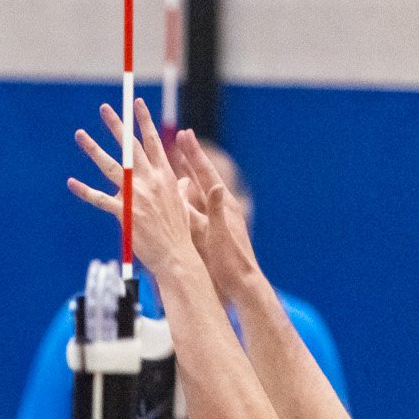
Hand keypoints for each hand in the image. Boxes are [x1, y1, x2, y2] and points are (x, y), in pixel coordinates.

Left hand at [67, 100, 203, 279]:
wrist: (176, 254)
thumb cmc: (179, 231)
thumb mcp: (182, 203)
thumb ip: (179, 188)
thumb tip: (183, 180)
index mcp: (165, 175)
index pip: (153, 141)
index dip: (144, 120)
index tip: (136, 103)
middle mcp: (150, 180)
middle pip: (130, 146)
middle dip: (117, 125)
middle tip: (105, 108)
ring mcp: (136, 195)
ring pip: (111, 166)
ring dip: (93, 149)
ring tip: (80, 134)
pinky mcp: (124, 212)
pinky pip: (99, 199)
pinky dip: (84, 191)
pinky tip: (71, 182)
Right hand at [168, 127, 260, 295]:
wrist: (241, 283)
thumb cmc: (230, 262)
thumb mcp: (220, 235)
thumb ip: (216, 210)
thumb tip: (217, 185)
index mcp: (223, 206)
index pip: (206, 174)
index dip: (194, 154)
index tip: (184, 134)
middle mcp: (220, 207)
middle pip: (202, 176)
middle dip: (191, 157)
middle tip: (181, 137)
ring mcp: (216, 217)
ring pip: (197, 190)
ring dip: (187, 173)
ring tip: (177, 158)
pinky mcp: (211, 228)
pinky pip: (195, 206)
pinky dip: (186, 195)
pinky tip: (179, 192)